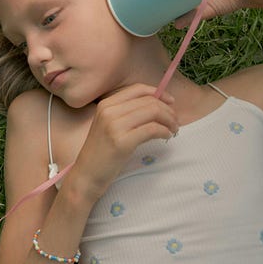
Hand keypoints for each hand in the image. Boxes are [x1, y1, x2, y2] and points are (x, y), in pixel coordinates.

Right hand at [71, 84, 177, 202]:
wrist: (87, 174)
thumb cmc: (101, 151)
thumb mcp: (109, 125)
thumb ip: (127, 113)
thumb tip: (158, 104)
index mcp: (106, 104)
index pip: (138, 89)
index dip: (158, 93)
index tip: (171, 102)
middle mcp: (109, 111)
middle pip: (148, 101)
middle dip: (168, 110)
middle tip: (175, 121)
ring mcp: (114, 126)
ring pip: (153, 112)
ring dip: (169, 120)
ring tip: (173, 130)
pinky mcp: (122, 141)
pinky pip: (152, 129)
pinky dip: (164, 131)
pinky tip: (166, 137)